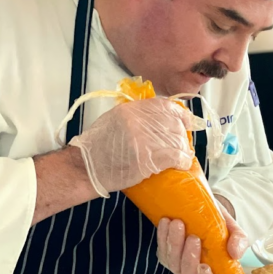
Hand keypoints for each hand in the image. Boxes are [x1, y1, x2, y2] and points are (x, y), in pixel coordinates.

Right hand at [69, 98, 198, 196]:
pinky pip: (175, 156)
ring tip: (182, 154)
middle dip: (181, 134)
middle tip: (181, 143)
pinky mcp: (148, 159)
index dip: (180, 114)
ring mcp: (143, 140)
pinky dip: (183, 160)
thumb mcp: (114, 119)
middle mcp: (138, 121)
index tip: (186, 121)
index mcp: (130, 110)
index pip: (164, 106)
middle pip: (173, 123)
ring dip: (183, 149)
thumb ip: (135, 115)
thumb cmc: (97, 148)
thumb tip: (159, 117)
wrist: (86, 168)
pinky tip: (183, 163)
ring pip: (177, 140)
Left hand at [156, 202, 248, 273]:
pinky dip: (163, 236)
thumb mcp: (233, 229)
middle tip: (194, 238)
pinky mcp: (166, 256)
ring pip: (173, 264)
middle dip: (189, 260)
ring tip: (179, 223)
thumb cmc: (219, 225)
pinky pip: (162, 252)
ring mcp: (180, 267)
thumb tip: (235, 253)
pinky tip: (167, 222)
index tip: (205, 266)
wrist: (203, 210)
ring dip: (175, 244)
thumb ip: (239, 241)